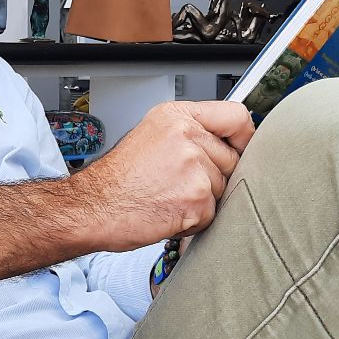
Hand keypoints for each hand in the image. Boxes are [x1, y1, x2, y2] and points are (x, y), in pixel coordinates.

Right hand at [76, 100, 252, 249]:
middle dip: (213, 177)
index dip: (245, 137)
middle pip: (233, 159)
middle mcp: (187, 136)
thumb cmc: (116, 179)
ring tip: (169, 196)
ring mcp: (194, 166)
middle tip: (179, 183)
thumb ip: (189, 134)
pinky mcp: (196, 197)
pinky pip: (213, 213)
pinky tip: (168, 211)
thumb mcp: (151, 136)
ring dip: (202, 200)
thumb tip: (225, 142)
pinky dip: (194, 221)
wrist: (93, 207)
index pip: (236, 116)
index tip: (243, 148)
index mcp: (177, 117)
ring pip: (223, 188)